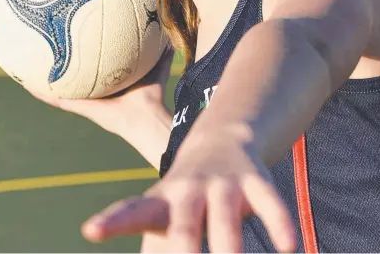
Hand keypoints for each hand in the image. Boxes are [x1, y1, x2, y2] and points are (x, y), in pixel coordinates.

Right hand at [24, 47, 173, 136]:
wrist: (148, 116)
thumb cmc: (153, 95)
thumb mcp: (155, 67)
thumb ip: (161, 52)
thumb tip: (168, 34)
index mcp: (108, 84)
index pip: (92, 69)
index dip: (83, 57)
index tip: (72, 42)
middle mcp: (95, 92)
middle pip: (73, 78)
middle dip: (59, 66)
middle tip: (45, 50)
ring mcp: (86, 101)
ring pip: (59, 89)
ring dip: (43, 81)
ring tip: (25, 68)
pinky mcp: (81, 107)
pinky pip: (58, 99)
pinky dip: (43, 92)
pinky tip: (28, 83)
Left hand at [80, 129, 296, 252]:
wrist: (220, 137)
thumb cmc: (185, 193)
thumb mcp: (164, 215)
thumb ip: (157, 251)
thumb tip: (126, 249)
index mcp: (161, 201)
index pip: (132, 213)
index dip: (113, 223)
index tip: (91, 231)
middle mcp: (189, 190)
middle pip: (182, 224)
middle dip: (181, 249)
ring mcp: (222, 183)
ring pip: (226, 217)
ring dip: (228, 246)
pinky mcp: (254, 179)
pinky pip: (269, 201)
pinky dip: (278, 222)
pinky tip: (288, 246)